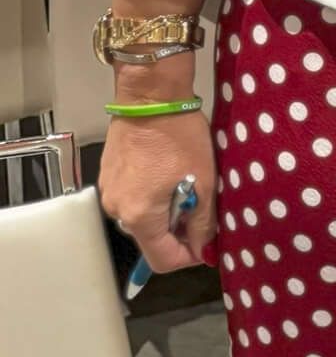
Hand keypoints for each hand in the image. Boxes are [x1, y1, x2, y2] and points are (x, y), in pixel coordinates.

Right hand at [98, 113, 217, 271]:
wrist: (149, 95)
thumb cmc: (180, 137)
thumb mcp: (203, 181)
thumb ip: (203, 223)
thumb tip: (204, 250)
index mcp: (139, 216)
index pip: (162, 261)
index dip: (188, 256)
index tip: (206, 241)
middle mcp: (117, 210)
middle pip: (151, 240)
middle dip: (178, 231)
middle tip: (200, 206)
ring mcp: (108, 192)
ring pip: (142, 219)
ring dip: (165, 212)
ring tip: (185, 185)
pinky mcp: (107, 176)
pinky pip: (132, 199)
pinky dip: (151, 196)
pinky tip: (167, 174)